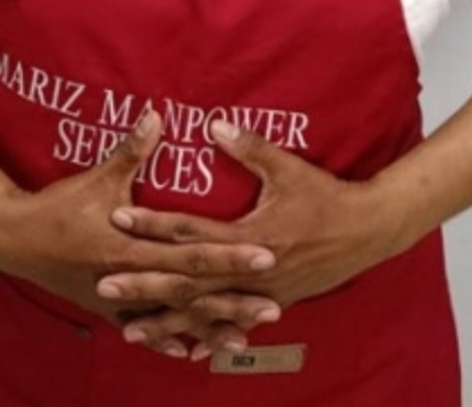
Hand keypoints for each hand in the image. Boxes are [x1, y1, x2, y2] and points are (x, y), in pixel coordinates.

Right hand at [0, 112, 277, 357]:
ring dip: (208, 327)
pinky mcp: (107, 307)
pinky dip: (167, 340)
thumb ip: (132, 150)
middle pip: (192, 293)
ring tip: (244, 338)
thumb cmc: (57, 207)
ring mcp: (119, 299)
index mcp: (132, 248)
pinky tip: (191, 353)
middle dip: (232, 300)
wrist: (15, 240)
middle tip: (273, 308)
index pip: (193, 253)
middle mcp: (131, 279)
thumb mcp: (97, 177)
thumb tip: (157, 116)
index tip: (265, 255)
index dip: (231, 255)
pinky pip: (143, 328)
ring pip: (172, 318)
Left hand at [99, 120, 391, 355]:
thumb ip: (249, 147)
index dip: (152, 221)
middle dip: (144, 283)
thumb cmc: (326, 196)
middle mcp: (248, 270)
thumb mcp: (288, 168)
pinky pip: (231, 323)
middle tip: (105, 284)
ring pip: (205, 311)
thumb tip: (213, 124)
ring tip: (130, 328)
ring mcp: (260, 292)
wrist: (366, 232)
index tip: (119, 216)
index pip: (189, 228)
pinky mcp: (271, 301)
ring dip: (167, 319)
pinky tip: (184, 347)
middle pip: (186, 279)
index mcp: (248, 235)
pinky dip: (206, 335)